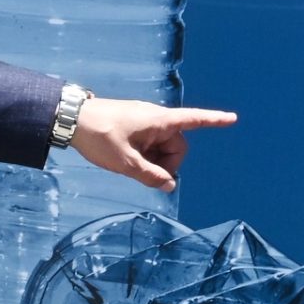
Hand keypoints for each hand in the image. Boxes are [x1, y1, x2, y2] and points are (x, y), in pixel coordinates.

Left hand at [69, 96, 236, 192]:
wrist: (70, 119)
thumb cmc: (99, 135)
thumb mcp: (125, 162)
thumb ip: (150, 176)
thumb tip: (170, 185)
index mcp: (159, 121)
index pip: (193, 120)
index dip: (213, 121)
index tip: (232, 119)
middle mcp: (155, 118)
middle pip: (176, 145)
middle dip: (167, 163)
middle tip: (145, 174)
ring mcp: (144, 122)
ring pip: (161, 147)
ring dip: (153, 160)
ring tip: (129, 165)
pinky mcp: (133, 126)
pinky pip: (148, 144)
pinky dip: (144, 155)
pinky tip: (126, 160)